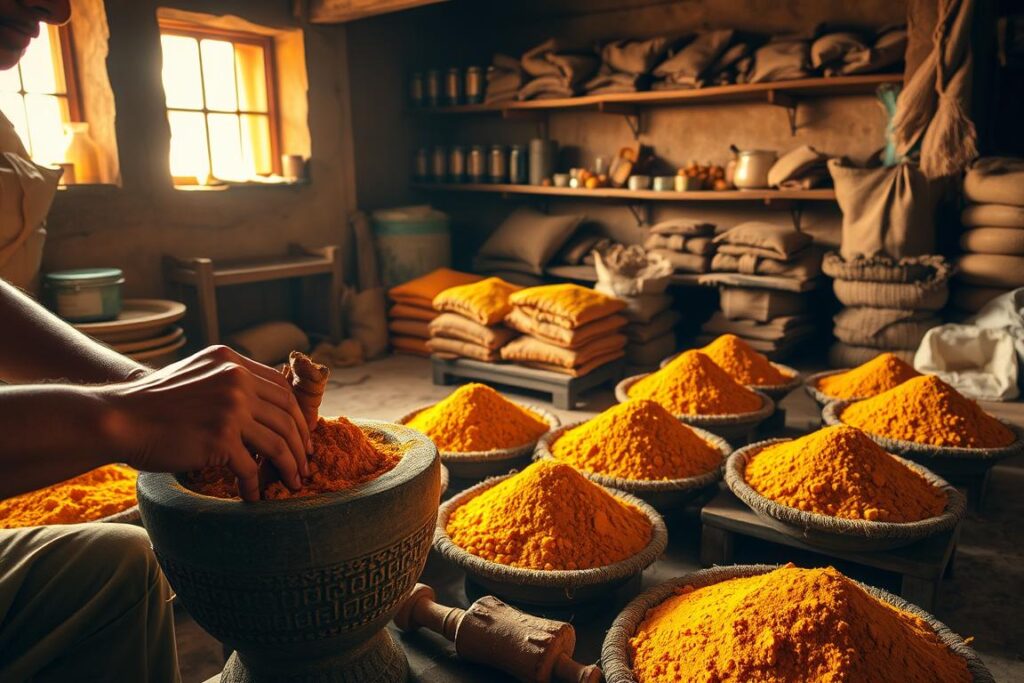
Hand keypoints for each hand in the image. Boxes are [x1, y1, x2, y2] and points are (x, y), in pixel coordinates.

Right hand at [100, 345, 311, 500]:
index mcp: (232, 362)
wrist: (118, 417)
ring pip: (278, 443)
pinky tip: (254, 496)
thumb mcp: (197, 375)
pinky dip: (256, 485)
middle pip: (286, 416)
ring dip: (289, 467)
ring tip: (292, 483)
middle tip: (304, 465)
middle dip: (300, 444)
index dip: (296, 416)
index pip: (282, 388)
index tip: (301, 437)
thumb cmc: (153, 403)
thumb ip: (228, 382)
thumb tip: (263, 406)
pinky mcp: (220, 438)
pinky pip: (251, 467)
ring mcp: (230, 408)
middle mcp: (236, 380)